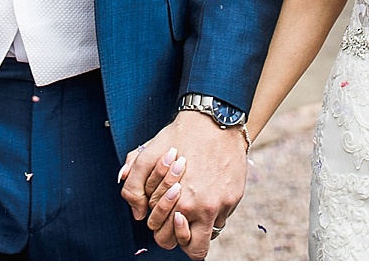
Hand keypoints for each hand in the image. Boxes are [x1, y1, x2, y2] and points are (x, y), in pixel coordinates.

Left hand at [122, 111, 249, 257]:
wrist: (216, 118)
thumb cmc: (180, 136)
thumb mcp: (148, 154)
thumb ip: (133, 184)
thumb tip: (138, 212)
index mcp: (180, 203)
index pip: (168, 239)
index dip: (163, 231)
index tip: (165, 217)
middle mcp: (204, 209)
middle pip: (193, 248)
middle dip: (182, 237)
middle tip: (178, 218)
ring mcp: (222, 205)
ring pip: (210, 234)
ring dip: (200, 225)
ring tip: (194, 204)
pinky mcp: (235, 198)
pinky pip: (223, 217)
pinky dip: (214, 210)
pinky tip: (207, 189)